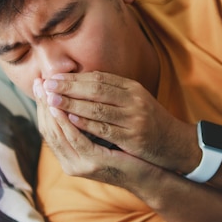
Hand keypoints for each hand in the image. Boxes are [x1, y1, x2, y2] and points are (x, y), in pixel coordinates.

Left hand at [39, 72, 195, 172]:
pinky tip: (69, 120)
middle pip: (96, 89)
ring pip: (98, 108)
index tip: (53, 77)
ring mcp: (135, 118)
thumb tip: (78, 83)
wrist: (175, 144)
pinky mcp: (134, 137)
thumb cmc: (148, 122)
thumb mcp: (134, 101)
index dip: (74, 77)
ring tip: (50, 100)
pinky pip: (105, 128)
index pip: (98, 78)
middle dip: (68, 86)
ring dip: (72, 103)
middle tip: (46, 85)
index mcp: (132, 87)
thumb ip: (111, 92)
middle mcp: (134, 99)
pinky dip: (86, 123)